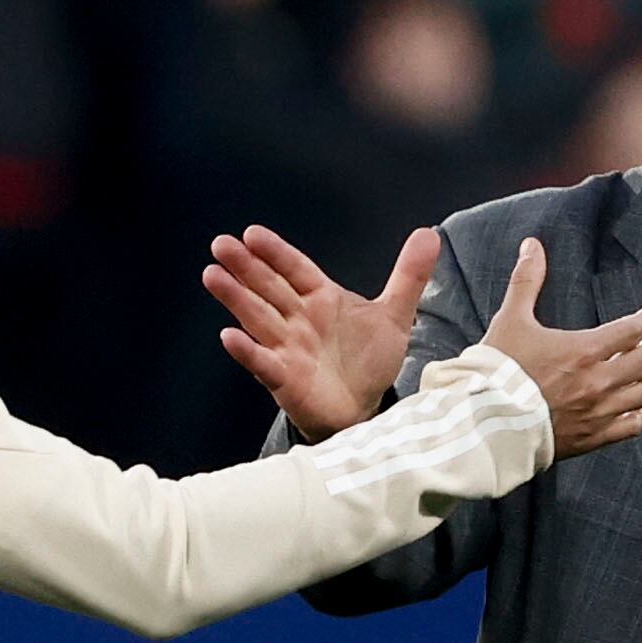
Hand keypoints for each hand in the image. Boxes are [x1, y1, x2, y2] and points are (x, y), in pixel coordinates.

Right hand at [207, 223, 436, 436]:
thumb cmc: (368, 360)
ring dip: (236, 298)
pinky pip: (262, 363)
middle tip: (220, 245)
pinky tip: (229, 336)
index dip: (275, 253)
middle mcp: (298, 320)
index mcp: (321, 299)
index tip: (252, 234)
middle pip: (268, 288)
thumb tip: (428, 234)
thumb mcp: (394, 314)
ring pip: (258, 318)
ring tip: (213, 276)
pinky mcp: (284, 379)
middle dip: (245, 267)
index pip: (295, 270)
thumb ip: (409, 275)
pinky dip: (247, 351)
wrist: (365, 408)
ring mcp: (287, 348)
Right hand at [478, 237, 641, 456]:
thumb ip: (526, 281)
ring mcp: (597, 411)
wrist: (484, 420)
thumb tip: (532, 245)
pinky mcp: (591, 437)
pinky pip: (631, 426)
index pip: (634, 330)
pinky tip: (628, 407)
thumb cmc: (497, 370)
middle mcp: (598, 381)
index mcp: (584, 350)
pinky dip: (635, 414)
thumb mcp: (510, 320)